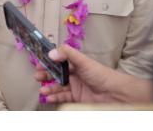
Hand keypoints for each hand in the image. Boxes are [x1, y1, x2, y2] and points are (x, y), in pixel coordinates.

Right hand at [35, 44, 152, 104]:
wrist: (115, 94)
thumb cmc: (102, 75)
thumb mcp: (83, 60)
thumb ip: (67, 54)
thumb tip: (51, 53)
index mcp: (76, 63)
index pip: (59, 60)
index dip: (49, 61)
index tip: (39, 63)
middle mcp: (75, 74)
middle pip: (56, 73)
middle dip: (46, 74)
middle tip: (37, 76)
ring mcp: (76, 86)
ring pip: (58, 86)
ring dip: (49, 87)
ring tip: (42, 90)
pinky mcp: (77, 98)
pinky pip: (63, 97)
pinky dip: (55, 97)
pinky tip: (49, 97)